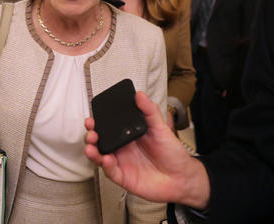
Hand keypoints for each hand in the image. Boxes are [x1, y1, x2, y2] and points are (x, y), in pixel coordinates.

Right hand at [84, 92, 210, 208]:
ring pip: (100, 156)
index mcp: (128, 135)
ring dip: (93, 151)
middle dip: (91, 136)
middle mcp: (122, 148)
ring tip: (92, 147)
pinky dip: (106, 166)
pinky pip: (110, 171)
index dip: (97, 123)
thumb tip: (140, 95)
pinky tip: (107, 160)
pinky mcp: (123, 177)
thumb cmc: (172, 153)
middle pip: (100, 141)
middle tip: (92, 132)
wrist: (182, 177)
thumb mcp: (161, 128)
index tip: (92, 118)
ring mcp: (121, 162)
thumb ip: (149, 111)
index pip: (108, 127)